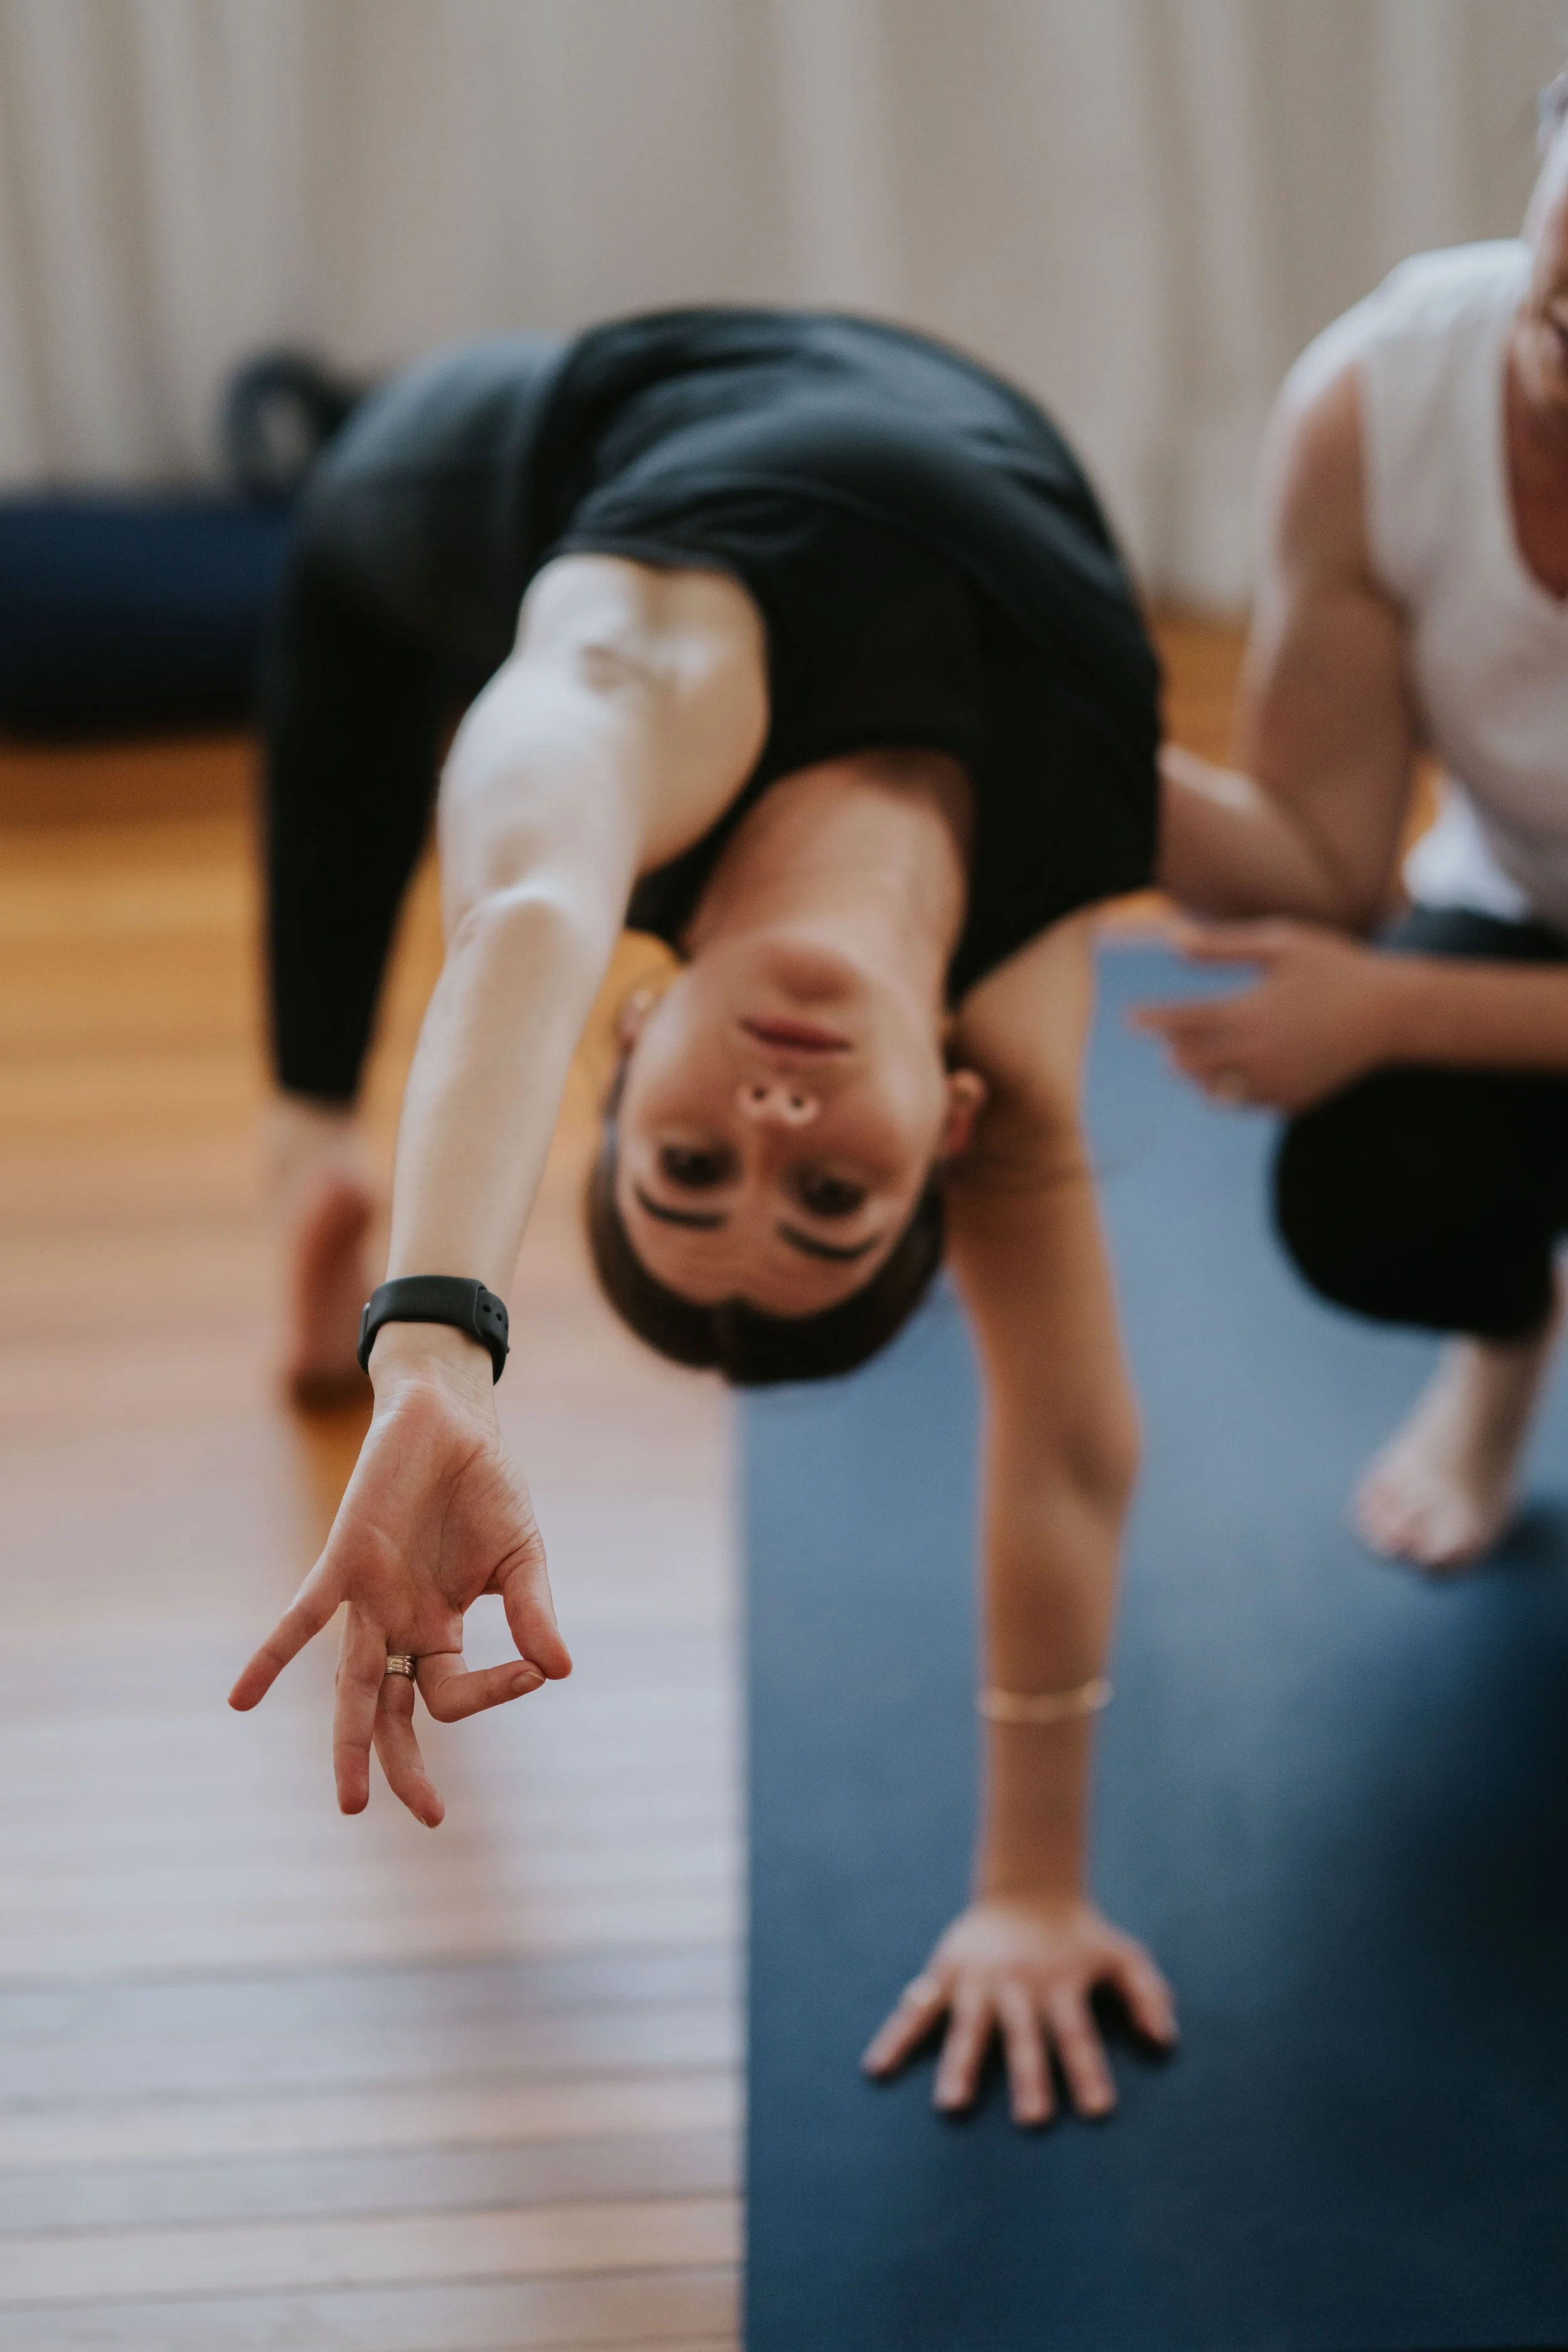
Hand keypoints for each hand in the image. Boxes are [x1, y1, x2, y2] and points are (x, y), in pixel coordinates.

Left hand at [230, 1328, 570, 1823]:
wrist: (449, 1422)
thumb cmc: (485, 1490)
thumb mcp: (522, 1557)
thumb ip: (534, 1613)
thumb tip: (561, 1671)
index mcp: (440, 1630)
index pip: (460, 1691)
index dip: (502, 1689)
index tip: (539, 1668)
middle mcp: (398, 1626)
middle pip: (392, 1715)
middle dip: (406, 1768)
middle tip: (430, 1816)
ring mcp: (369, 1600)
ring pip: (352, 1686)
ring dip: (349, 1745)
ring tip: (352, 1804)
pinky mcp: (344, 1562)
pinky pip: (302, 1619)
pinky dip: (272, 1658)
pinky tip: (242, 1702)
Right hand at [862, 1893, 1174, 2126]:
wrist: (1029, 1889)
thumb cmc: (1082, 1936)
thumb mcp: (1122, 1956)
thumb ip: (1147, 1994)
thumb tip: (1165, 2041)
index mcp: (1061, 1983)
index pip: (1077, 2033)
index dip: (1088, 2069)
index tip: (1097, 2111)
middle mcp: (1018, 1984)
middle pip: (1024, 2037)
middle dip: (1029, 2076)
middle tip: (1033, 2119)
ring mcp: (978, 1980)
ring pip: (968, 2027)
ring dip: (961, 2066)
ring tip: (952, 2105)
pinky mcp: (946, 1973)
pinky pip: (917, 2010)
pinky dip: (896, 2037)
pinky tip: (877, 2069)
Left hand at [1132, 917, 1395, 1111]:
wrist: (1391, 1014)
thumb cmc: (1334, 968)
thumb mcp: (1280, 944)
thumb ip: (1222, 947)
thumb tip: (1173, 941)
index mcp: (1250, 1013)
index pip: (1182, 1021)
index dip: (1152, 1020)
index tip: (1131, 1019)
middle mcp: (1258, 1055)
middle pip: (1189, 1063)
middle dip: (1174, 1049)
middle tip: (1169, 1038)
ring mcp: (1275, 1084)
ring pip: (1213, 1089)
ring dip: (1200, 1072)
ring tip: (1196, 1055)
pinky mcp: (1292, 1103)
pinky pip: (1246, 1101)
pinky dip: (1234, 1086)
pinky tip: (1237, 1068)